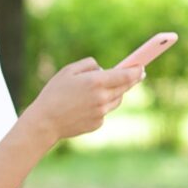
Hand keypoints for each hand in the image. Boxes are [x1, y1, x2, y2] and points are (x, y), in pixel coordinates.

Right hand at [27, 57, 142, 140]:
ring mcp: (101, 112)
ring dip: (114, 93)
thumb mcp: (67, 71)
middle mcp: (102, 97)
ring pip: (117, 100)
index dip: (136, 70)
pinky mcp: (98, 123)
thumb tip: (104, 69)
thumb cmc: (53, 93)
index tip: (142, 67)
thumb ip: (88, 64)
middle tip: (136, 74)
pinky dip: (100, 107)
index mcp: (96, 82)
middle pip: (125, 87)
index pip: (126, 75)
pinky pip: (105, 111)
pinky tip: (83, 107)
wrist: (45, 122)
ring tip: (97, 91)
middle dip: (130, 80)